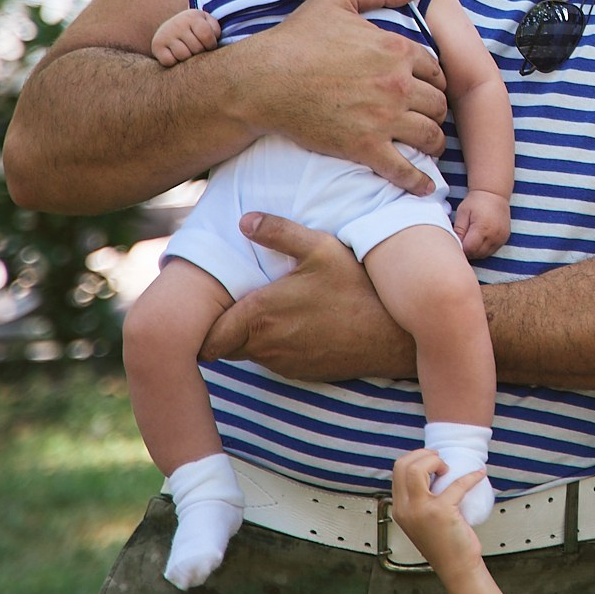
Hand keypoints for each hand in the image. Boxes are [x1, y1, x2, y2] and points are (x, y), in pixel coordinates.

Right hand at [151, 8, 219, 65]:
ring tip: (188, 53)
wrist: (172, 28)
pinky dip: (174, 63)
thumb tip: (213, 42)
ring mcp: (165, 34)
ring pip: (183, 55)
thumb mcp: (208, 24)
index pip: (206, 36)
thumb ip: (215, 30)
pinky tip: (176, 57)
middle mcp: (177, 23)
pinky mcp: (156, 45)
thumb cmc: (196, 29)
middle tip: (197, 50)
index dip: (211, 45)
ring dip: (188, 59)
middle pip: (196, 48)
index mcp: (192, 16)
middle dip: (200, 53)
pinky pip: (168, 61)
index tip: (209, 46)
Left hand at [199, 212, 413, 378]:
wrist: (391, 336)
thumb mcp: (320, 248)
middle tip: (243, 302)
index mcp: (259, 315)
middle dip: (229, 328)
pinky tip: (300, 326)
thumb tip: (243, 219)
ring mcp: (283, 363)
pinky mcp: (300, 373)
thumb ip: (278, 232)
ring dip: (255, 337)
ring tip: (275, 311)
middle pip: (226, 346)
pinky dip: (278, 347)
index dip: (204, 328)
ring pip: (251, 353)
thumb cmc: (355, 288)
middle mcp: (265, 346)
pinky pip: (275, 361)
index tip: (213, 310)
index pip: (207, 339)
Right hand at [237, 0, 450, 195]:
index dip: (434, 81)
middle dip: (437, 112)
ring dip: (434, 144)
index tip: (428, 90)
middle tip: (430, 119)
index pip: (435, 70)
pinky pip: (404, 170)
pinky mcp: (365, 147)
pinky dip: (419, 181)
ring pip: (430, 136)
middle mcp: (397, 84)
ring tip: (429, 148)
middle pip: (438, 104)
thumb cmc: (297, 37)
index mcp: (396, 49)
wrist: (263, 80)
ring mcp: (383, 118)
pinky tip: (424, 187)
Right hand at [390, 446, 487, 574]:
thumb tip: (433, 472)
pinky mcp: (440, 512)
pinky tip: (479, 475)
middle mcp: (405, 509)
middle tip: (440, 460)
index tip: (431, 460)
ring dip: (435, 461)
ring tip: (448, 468)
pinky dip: (471, 476)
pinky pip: (456, 484)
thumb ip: (419, 500)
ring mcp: (420, 510)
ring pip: (416, 468)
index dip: (415, 458)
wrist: (456, 567)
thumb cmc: (444, 543)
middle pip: (403, 465)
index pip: (397, 471)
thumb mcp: (421, 519)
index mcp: (400, 509)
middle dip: (423, 454)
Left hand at [453, 191, 510, 258]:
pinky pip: (492, 250)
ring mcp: (501, 238)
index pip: (469, 250)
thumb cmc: (476, 202)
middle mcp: (494, 235)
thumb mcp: (463, 213)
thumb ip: (458, 230)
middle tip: (462, 241)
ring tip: (470, 239)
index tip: (456, 243)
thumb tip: (454, 245)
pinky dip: (484, 249)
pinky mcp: (504, 238)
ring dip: (476, 251)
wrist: (494, 194)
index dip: (461, 249)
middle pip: (477, 254)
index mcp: (482, 228)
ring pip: (485, 254)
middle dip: (467, 251)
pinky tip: (479, 239)